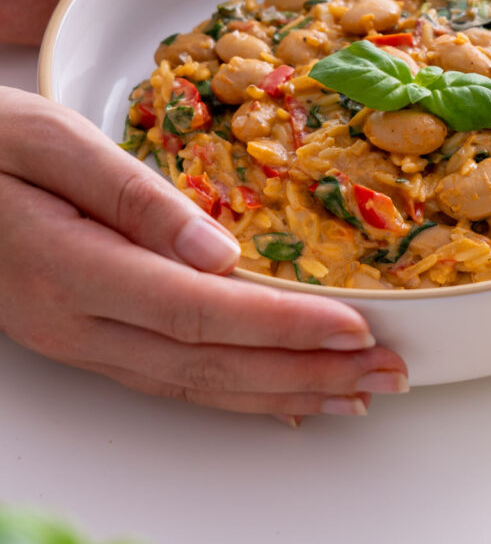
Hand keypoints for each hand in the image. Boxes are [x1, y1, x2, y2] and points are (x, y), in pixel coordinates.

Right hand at [0, 88, 408, 419]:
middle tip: (388, 376)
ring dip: (282, 393)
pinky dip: (235, 393)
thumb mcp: (49, 141)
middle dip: (307, 373)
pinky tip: (280, 402)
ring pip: (196, 385)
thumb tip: (219, 247)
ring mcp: (79, 341)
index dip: (284, 327)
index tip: (358, 331)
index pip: (202, 313)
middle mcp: (80, 324)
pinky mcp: (83, 339)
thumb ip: (133, 196)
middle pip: (212, 365)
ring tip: (355, 396)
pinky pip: (170, 380)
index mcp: (75, 269)